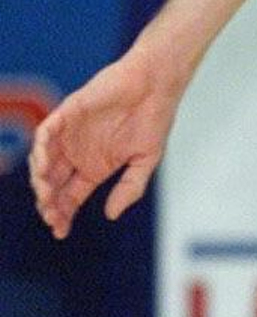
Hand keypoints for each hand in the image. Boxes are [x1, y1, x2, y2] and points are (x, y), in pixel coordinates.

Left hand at [29, 48, 183, 239]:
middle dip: (47, 203)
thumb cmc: (155, 119)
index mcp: (94, 167)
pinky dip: (41, 149)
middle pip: (52, 184)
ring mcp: (70, 134)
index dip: (62, 214)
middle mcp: (77, 153)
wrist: (157, 84)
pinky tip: (44, 165)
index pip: (69, 196)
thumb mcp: (146, 161)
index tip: (60, 231)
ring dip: (40, 180)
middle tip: (50, 216)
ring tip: (46, 194)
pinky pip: (45, 133)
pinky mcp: (68, 113)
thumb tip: (110, 215)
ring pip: (43, 162)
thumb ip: (130, 188)